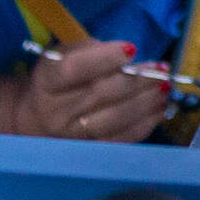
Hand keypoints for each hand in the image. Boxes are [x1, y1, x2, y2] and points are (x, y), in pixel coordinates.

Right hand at [0, 39, 168, 141]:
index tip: (131, 49)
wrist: (35, 119)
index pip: (74, 70)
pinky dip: (145, 124)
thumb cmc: (57, 80)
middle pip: (101, 94)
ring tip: (165, 88)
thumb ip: (90, 50)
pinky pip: (121, 140)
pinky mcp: (89, 151)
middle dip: (137, 80)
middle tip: (161, 69)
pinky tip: (159, 109)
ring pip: (115, 119)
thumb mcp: (62, 55)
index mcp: (47, 81)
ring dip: (146, 102)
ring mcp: (73, 135)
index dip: (104, 59)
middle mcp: (57, 112)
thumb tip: (126, 55)